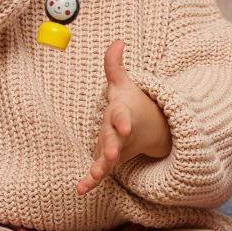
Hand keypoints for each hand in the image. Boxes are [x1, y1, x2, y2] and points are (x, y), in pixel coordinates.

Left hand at [77, 41, 171, 194]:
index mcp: (122, 113)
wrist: (151, 128)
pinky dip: (90, 181)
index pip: (122, 116)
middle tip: (109, 155)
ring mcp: (116, 149)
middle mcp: (120, 134)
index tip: (124, 127)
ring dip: (101, 169)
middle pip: (115, 141)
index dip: (123, 121)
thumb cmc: (131, 102)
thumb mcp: (123, 83)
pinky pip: (99, 172)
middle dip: (111, 148)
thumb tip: (117, 40)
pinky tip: (80, 189)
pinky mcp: (109, 161)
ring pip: (108, 161)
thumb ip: (114, 64)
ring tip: (93, 177)